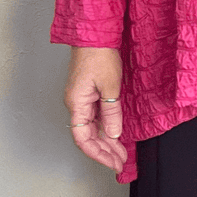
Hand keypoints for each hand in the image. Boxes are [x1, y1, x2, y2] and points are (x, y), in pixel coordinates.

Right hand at [64, 46, 127, 172]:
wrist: (94, 33)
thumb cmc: (99, 54)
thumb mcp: (110, 85)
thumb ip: (112, 112)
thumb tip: (114, 134)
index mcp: (76, 103)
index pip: (83, 139)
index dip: (98, 154)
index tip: (112, 162)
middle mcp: (76, 103)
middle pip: (88, 136)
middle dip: (104, 151)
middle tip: (120, 161)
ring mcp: (81, 98)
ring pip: (92, 128)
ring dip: (106, 141)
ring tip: (120, 152)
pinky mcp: (88, 92)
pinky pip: (95, 116)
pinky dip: (106, 127)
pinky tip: (115, 133)